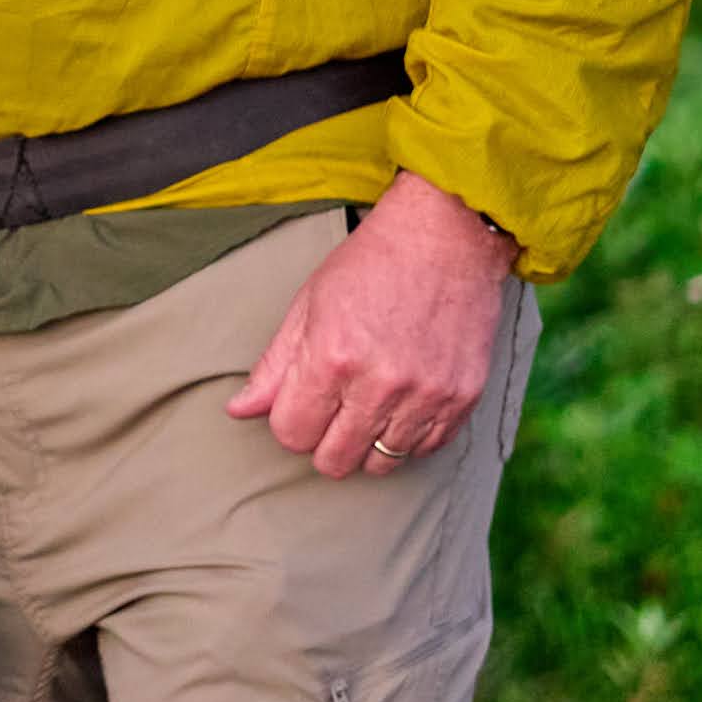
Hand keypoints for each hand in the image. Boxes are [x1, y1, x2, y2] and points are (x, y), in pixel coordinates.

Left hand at [223, 173, 518, 479]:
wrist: (447, 237)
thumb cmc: (371, 264)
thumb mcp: (309, 304)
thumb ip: (274, 365)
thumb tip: (239, 410)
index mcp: (332, 356)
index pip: (292, 433)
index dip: (289, 422)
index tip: (299, 403)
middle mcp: (379, 384)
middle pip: (334, 460)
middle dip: (323, 441)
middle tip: (332, 409)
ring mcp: (426, 395)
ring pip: (380, 464)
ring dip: (366, 443)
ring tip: (368, 405)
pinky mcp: (462, 400)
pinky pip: (425, 451)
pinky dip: (408, 437)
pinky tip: (402, 404)